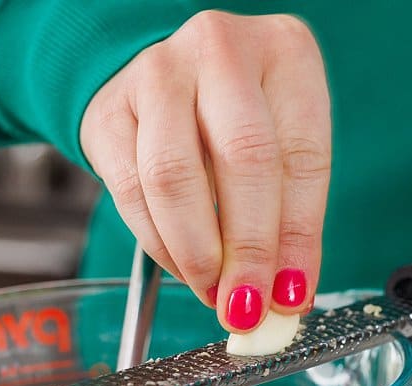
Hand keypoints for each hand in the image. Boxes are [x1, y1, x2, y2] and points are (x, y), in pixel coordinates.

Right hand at [80, 11, 330, 331]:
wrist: (162, 79)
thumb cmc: (233, 120)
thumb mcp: (280, 148)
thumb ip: (290, 217)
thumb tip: (285, 298)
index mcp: (285, 55)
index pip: (302, 156)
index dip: (297, 237)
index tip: (290, 295)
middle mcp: (222, 51)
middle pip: (243, 159)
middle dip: (247, 249)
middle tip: (246, 307)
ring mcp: (158, 74)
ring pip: (174, 177)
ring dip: (196, 252)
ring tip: (213, 291)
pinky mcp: (109, 111)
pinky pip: (132, 190)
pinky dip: (159, 244)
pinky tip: (181, 266)